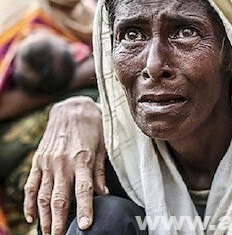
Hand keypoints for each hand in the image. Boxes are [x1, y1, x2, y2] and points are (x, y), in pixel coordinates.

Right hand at [23, 96, 105, 234]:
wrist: (72, 107)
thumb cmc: (94, 126)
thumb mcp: (104, 146)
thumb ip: (100, 171)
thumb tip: (103, 194)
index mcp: (82, 159)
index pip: (84, 190)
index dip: (85, 209)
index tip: (85, 226)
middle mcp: (62, 163)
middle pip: (60, 198)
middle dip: (60, 221)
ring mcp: (48, 162)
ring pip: (44, 196)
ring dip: (45, 217)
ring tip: (48, 233)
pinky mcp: (38, 161)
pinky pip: (31, 185)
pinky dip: (30, 203)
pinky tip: (33, 217)